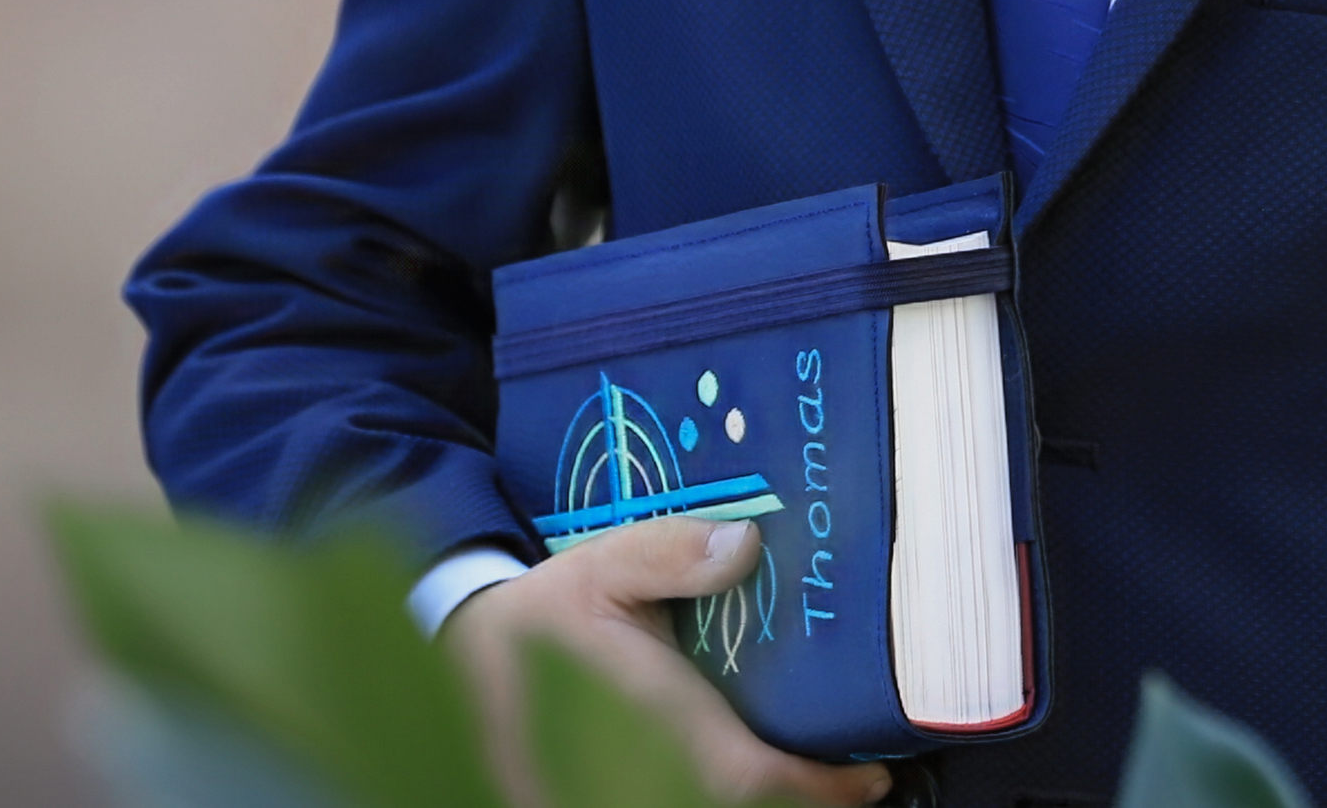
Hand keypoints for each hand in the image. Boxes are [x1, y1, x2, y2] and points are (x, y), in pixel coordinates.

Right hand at [442, 517, 889, 805]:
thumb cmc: (539, 617)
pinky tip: (750, 777)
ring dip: (764, 797)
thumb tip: (745, 543)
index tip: (869, 775)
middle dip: (801, 797)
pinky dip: (720, 796)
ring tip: (815, 776)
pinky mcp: (607, 798)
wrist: (457, 667)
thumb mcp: (600, 566)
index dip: (818, 786)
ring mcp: (620, 794)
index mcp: (648, 720)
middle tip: (852, 771)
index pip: (748, 778)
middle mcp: (640, 774)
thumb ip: (670, 553)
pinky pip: (681, 803)